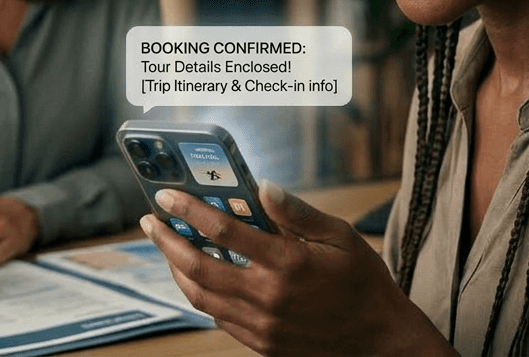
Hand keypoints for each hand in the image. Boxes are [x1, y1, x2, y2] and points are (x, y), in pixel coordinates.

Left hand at [141, 182, 456, 356]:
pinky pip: (218, 317)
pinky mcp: (261, 343)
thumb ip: (297, 212)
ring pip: (201, 296)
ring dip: (177, 269)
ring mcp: (262, 325)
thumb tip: (262, 186)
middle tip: (149, 221)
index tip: (167, 194)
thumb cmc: (363, 283)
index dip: (190, 210)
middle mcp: (269, 296)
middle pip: (199, 267)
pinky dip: (201, 293)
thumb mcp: (340, 237)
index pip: (224, 232)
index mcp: (288, 264)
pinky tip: (198, 275)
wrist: (379, 341)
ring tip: (167, 246)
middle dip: (168, 241)